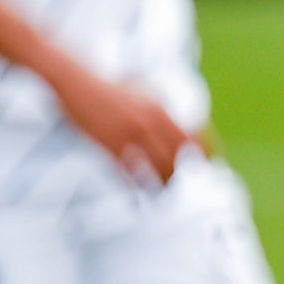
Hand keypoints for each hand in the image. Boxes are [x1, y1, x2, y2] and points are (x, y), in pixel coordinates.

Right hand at [47, 58, 196, 186]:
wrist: (75, 83)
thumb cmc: (107, 88)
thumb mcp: (142, 91)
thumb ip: (161, 106)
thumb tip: (180, 121)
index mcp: (159, 110)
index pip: (190, 138)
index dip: (203, 154)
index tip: (208, 164)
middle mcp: (148, 124)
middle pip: (175, 159)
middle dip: (176, 173)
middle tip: (174, 182)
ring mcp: (130, 137)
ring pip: (155, 170)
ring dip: (160, 185)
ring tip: (159, 192)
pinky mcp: (110, 148)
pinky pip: (128, 176)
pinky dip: (134, 191)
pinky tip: (137, 200)